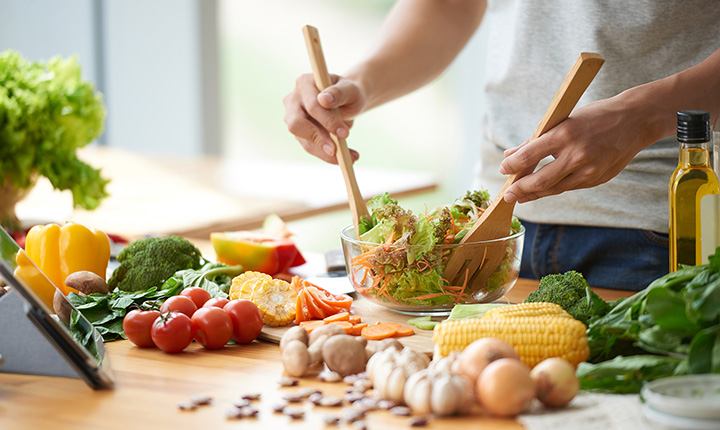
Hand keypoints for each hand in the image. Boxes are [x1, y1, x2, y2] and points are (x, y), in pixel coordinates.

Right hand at [283, 73, 364, 163]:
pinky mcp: (299, 133)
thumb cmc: (349, 92)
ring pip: (304, 140)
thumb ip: (339, 93)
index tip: (345, 134)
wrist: (348, 101)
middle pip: (296, 124)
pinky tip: (346, 157)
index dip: (327, 121)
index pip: (312, 105)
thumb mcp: (350, 89)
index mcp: (304, 83)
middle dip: (318, 139)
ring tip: (350, 157)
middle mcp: (293, 100)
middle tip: (337, 151)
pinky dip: (327, 155)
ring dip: (326, 153)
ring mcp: (293, 117)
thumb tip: (324, 100)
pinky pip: (311, 147)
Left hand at [498, 96, 651, 202]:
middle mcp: (577, 155)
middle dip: (520, 189)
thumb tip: (510, 155)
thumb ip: (536, 140)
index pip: (529, 155)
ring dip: (534, 194)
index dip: (512, 166)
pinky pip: (569, 187)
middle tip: (507, 195)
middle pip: (540, 180)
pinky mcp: (597, 179)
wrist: (636, 120)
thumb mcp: (563, 120)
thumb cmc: (596, 116)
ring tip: (520, 196)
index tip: (503, 170)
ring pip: (554, 189)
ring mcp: (589, 170)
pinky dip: (553, 189)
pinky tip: (542, 190)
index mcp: (565, 134)